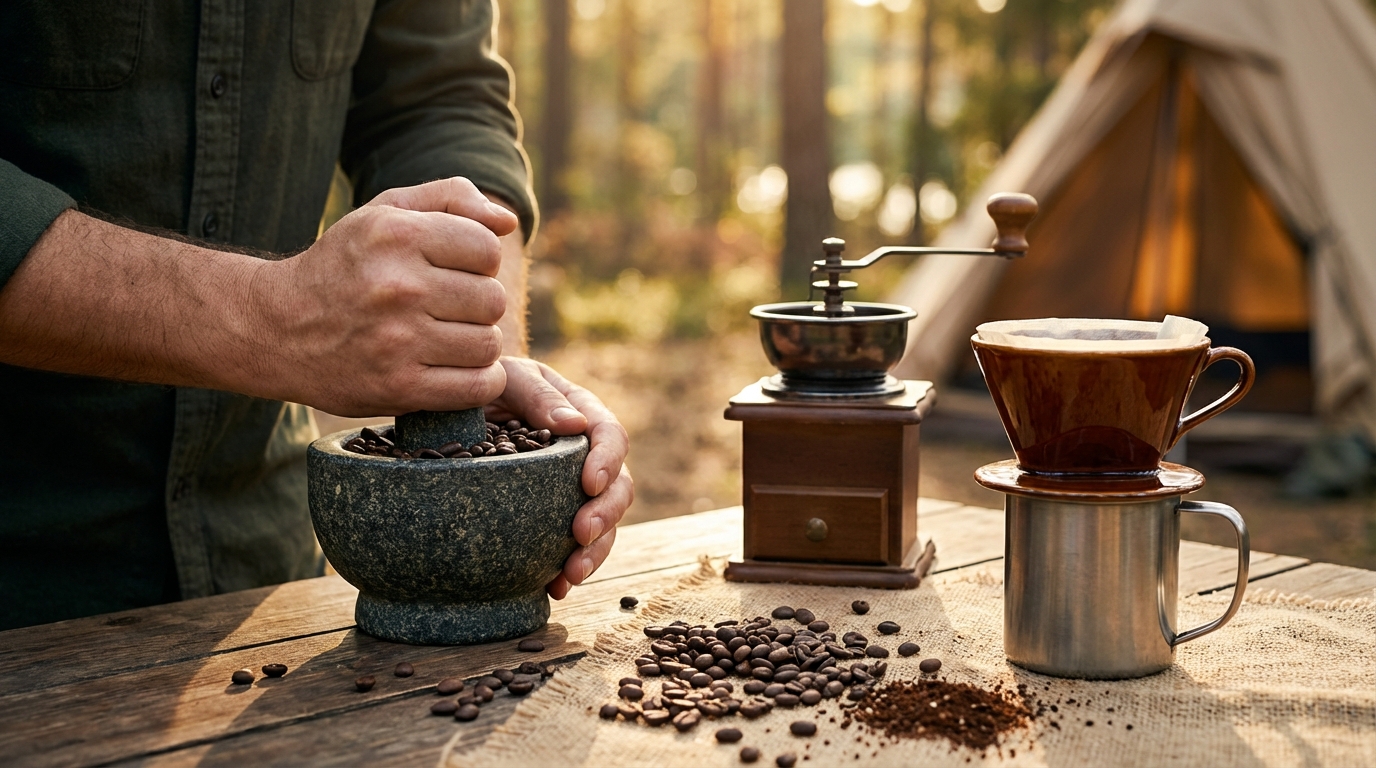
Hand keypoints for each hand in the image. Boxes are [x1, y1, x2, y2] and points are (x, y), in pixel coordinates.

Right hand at [255, 177, 519, 415]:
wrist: (277, 329)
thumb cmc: (344, 266)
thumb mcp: (384, 214)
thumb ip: (449, 199)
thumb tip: (507, 223)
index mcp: (396, 235)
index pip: (487, 249)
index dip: (478, 262)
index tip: (453, 271)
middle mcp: (397, 286)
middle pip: (492, 300)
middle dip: (476, 305)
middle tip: (446, 310)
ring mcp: (397, 341)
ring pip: (488, 345)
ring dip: (476, 345)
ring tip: (446, 339)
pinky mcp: (398, 388)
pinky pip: (478, 387)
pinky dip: (478, 382)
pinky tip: (455, 370)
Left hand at [485, 357, 632, 598]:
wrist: (458, 405)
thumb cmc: (486, 383)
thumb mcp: (507, 377)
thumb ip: (537, 395)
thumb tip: (573, 424)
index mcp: (582, 414)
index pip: (611, 436)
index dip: (607, 460)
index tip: (589, 483)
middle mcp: (586, 455)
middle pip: (617, 486)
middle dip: (605, 514)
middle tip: (580, 534)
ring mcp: (573, 489)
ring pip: (604, 523)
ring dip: (594, 552)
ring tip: (571, 575)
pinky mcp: (555, 516)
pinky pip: (574, 547)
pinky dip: (570, 569)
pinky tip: (555, 587)